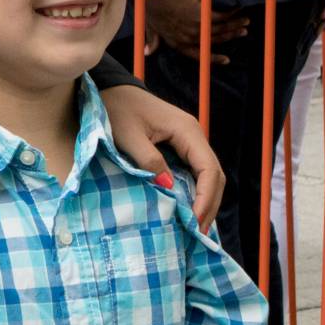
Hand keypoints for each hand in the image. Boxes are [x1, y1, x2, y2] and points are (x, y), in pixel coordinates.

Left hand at [98, 83, 226, 232]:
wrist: (109, 89)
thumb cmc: (116, 110)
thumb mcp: (127, 136)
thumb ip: (148, 160)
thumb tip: (168, 187)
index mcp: (187, 130)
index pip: (209, 169)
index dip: (206, 198)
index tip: (195, 223)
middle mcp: (193, 135)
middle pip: (214, 175)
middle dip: (209, 205)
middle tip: (198, 234)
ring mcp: (188, 141)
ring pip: (207, 176)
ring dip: (204, 201)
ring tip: (195, 229)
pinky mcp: (179, 147)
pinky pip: (194, 173)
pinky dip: (194, 193)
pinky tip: (187, 211)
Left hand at [145, 0, 248, 66]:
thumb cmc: (150, 8)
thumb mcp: (150, 27)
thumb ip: (152, 41)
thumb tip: (147, 53)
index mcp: (177, 43)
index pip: (198, 55)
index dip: (213, 59)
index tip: (226, 60)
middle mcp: (189, 38)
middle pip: (215, 40)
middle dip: (231, 36)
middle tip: (243, 31)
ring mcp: (196, 27)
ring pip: (221, 28)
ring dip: (236, 24)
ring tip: (246, 21)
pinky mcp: (202, 13)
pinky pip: (222, 16)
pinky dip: (232, 12)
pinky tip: (239, 8)